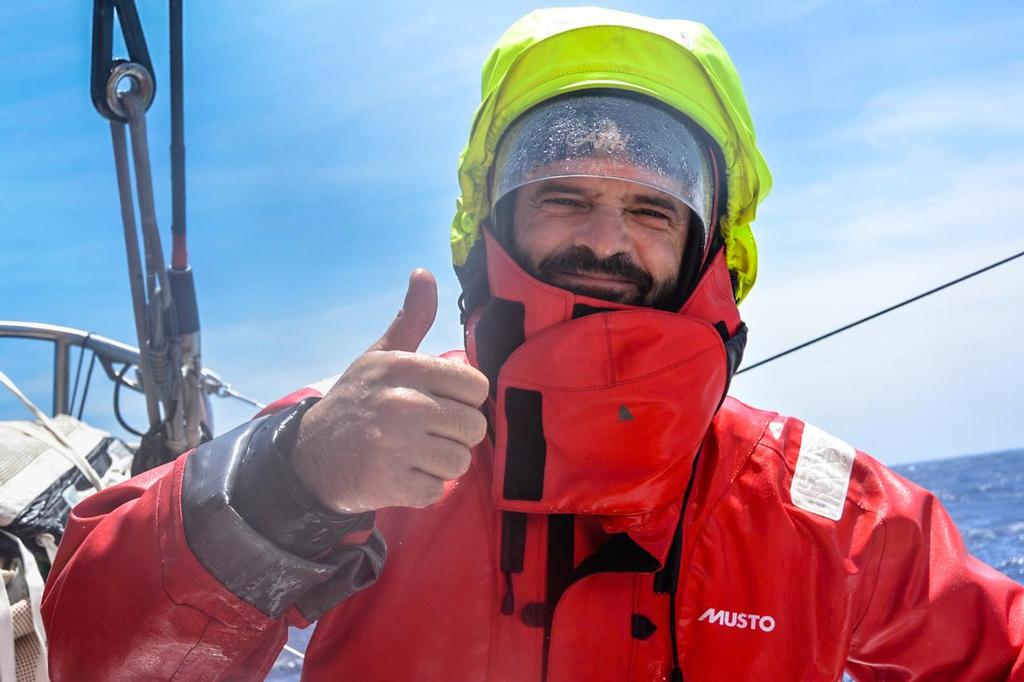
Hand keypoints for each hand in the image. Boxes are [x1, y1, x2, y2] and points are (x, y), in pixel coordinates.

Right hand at [290, 269, 489, 512]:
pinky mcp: (391, 484)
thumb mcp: (380, 356)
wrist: (308, 457)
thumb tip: (423, 271)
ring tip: (414, 454)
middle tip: (426, 433)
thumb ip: (412, 318)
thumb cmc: (356, 401)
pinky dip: (424, 488)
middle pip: (474, 426)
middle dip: (455, 434)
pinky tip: (401, 474)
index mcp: (402, 368)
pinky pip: (437, 490)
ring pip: (461, 461)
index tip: (441, 402)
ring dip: (442, 464)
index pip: (475, 385)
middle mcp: (401, 403)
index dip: (464, 398)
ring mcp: (396, 446)